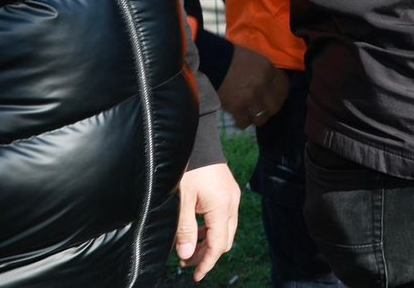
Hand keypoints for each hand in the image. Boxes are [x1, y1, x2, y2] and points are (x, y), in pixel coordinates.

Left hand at [175, 162, 240, 280]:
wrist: (199, 140)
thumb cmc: (189, 168)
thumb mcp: (182, 200)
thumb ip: (185, 230)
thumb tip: (187, 255)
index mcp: (222, 207)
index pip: (217, 245)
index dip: (206, 263)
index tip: (195, 276)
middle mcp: (232, 203)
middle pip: (224, 240)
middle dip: (206, 254)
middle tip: (185, 262)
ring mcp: (232, 196)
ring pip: (225, 229)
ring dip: (208, 242)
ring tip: (187, 247)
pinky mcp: (228, 191)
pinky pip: (224, 217)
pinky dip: (211, 228)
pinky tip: (196, 229)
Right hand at [216, 44, 289, 129]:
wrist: (212, 61)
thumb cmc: (233, 57)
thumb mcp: (256, 59)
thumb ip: (266, 72)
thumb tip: (271, 84)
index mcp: (268, 70)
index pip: (284, 87)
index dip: (281, 94)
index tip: (277, 97)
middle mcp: (262, 84)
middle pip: (275, 106)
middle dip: (271, 109)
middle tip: (264, 109)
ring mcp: (250, 97)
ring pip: (261, 118)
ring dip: (257, 118)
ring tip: (252, 115)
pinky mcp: (236, 107)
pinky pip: (244, 123)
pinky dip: (242, 122)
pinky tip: (240, 118)